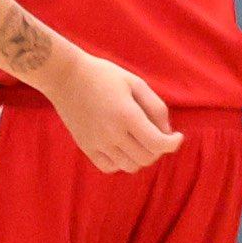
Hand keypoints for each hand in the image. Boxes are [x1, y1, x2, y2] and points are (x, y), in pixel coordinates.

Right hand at [48, 50, 179, 174]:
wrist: (65, 76)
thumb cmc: (102, 75)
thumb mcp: (135, 82)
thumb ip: (156, 107)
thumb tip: (167, 132)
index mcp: (127, 115)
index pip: (158, 144)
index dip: (173, 143)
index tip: (177, 136)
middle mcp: (112, 133)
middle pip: (147, 158)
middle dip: (158, 149)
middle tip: (156, 134)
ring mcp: (97, 142)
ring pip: (130, 166)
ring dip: (141, 157)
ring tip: (139, 141)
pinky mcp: (85, 146)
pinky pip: (110, 167)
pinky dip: (121, 162)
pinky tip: (121, 147)